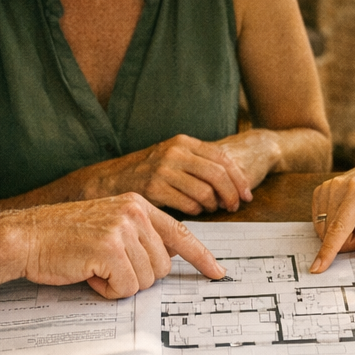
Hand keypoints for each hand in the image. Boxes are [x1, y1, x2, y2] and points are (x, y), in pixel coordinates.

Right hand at [20, 193, 223, 297]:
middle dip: (138, 276)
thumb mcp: (108, 225)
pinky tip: (89, 274)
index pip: (181, 233)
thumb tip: (166, 261)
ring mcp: (123, 229)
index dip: (202, 256)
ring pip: (147, 279)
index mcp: (137, 204)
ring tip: (95, 267)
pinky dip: (107, 290)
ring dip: (120, 283)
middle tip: (108, 267)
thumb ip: (138, 236)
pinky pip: (127, 287)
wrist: (27, 237)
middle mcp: (134, 212)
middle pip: (163, 266)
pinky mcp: (110, 248)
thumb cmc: (63, 237)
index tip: (217, 272)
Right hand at [90, 134, 254, 214]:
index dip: (239, 178)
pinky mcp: (153, 188)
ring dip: (212, 205)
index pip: (222, 158)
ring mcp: (163, 169)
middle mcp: (174, 152)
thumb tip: (230, 183)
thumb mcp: (171, 159)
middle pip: (218, 174)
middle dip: (231, 193)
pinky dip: (195, 211)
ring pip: (205, 191)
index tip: (247, 195)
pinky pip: (188, 204)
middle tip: (234, 207)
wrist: (107, 180)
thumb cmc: (144, 174)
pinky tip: (191, 212)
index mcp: (182, 142)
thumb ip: (196, 165)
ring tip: (210, 210)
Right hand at [310, 149, 354, 273]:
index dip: (328, 250)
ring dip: (343, 234)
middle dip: (349, 241)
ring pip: (324, 228)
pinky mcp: (322, 190)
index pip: (339, 227)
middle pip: (331, 231)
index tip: (318, 267)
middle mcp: (338, 187)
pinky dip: (336, 226)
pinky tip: (353, 218)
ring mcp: (327, 186)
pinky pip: (322, 220)